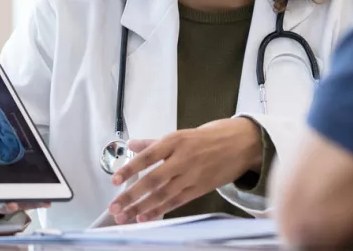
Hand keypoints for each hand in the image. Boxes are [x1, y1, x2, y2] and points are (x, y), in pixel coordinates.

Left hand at [108, 118, 262, 223]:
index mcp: (174, 141)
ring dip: (142, 208)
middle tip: (115, 208)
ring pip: (163, 195)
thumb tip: (131, 144)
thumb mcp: (178, 134)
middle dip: (132, 196)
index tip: (114, 180)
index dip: (130, 169)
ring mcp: (192, 176)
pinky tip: (145, 218)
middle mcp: (182, 159)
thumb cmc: (204, 138)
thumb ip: (153, 142)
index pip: (147, 156)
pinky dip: (160, 211)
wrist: (238, 144)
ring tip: (124, 217)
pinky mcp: (200, 189)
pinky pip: (176, 203)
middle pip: (153, 180)